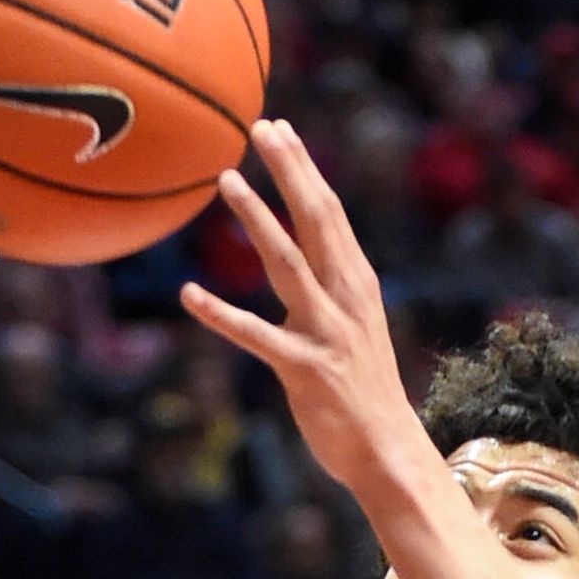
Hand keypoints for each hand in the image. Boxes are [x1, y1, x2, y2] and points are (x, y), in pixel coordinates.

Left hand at [181, 120, 418, 488]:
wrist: (389, 452)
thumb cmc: (363, 391)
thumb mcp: (354, 327)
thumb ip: (331, 290)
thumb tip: (304, 256)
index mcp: (357, 284)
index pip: (329, 213)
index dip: (303, 169)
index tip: (280, 130)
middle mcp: (346, 298)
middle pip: (316, 220)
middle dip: (290, 170)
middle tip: (261, 127)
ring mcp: (326, 333)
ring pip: (288, 263)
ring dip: (257, 218)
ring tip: (226, 179)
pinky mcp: (304, 370)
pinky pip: (256, 336)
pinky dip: (221, 314)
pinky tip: (190, 294)